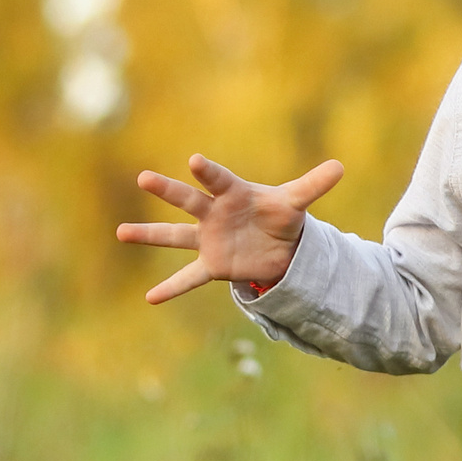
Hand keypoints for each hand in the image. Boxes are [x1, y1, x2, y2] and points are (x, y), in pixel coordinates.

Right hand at [116, 154, 343, 304]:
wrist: (278, 245)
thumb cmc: (280, 216)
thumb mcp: (297, 202)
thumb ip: (313, 185)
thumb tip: (341, 166)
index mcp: (234, 194)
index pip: (220, 180)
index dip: (210, 172)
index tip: (195, 162)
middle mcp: (214, 213)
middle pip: (189, 200)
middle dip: (169, 190)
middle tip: (145, 178)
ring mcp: (208, 238)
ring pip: (175, 236)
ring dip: (149, 234)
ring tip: (120, 232)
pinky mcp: (212, 264)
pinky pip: (189, 277)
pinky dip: (172, 288)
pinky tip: (150, 298)